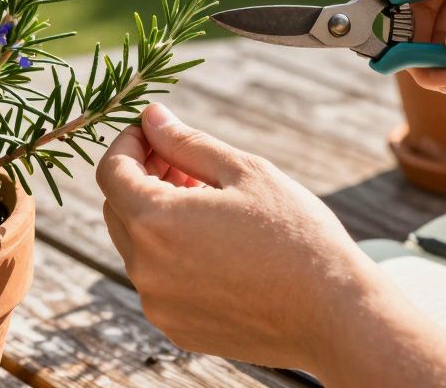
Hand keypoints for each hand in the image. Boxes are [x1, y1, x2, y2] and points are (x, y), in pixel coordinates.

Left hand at [95, 103, 445, 386]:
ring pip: (137, 246)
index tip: (155, 132)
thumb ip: (186, 143)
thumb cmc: (296, 234)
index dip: (128, 143)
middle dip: (143, 177)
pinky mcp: (177, 328)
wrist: (334, 314)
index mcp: (156, 221)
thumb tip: (150, 117)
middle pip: (118, 208)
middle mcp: (145, 269)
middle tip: (188, 165)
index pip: (110, 171)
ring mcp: (159, 304)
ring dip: (158, 216)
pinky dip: (172, 255)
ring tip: (210, 203)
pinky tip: (217, 245)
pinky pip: (159, 281)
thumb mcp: (244, 172)